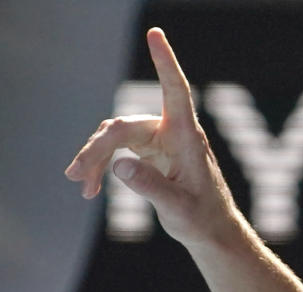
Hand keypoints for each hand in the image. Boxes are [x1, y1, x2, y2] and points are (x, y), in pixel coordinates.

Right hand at [65, 28, 237, 246]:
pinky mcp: (152, 152)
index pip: (175, 91)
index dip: (165, 62)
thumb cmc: (202, 219)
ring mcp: (161, 141)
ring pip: (117, 137)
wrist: (212, 232)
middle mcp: (173, 132)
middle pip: (125, 127)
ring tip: (83, 187)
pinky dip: (104, 166)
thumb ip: (150, 186)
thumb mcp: (176, 207)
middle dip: (97, 149)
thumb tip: (118, 164)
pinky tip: (92, 189)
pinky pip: (119, 150)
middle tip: (77, 175)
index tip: (155, 35)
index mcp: (186, 137)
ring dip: (96, 159)